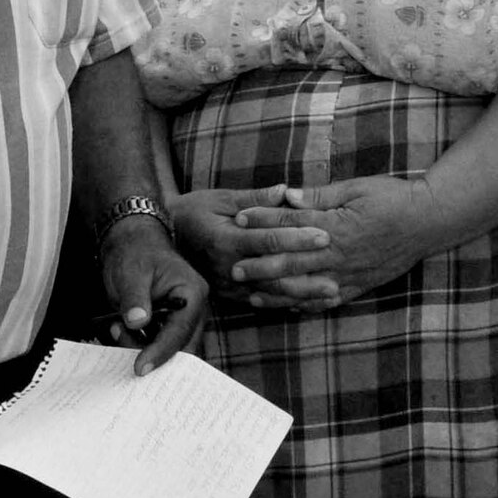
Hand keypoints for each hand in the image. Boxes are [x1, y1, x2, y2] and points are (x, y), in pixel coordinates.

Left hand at [97, 215, 209, 376]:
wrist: (131, 243)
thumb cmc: (136, 252)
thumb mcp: (132, 273)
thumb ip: (135, 298)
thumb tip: (137, 322)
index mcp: (192, 294)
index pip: (180, 331)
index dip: (160, 352)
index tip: (140, 368)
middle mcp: (192, 309)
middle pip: (181, 347)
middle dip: (153, 354)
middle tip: (125, 353)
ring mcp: (180, 317)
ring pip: (168, 349)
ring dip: (141, 347)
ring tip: (116, 328)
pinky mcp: (166, 323)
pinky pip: (156, 343)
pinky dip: (137, 343)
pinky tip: (119, 329)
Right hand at [169, 185, 330, 305]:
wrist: (160, 239)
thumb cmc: (192, 212)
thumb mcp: (219, 198)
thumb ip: (254, 197)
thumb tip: (286, 191)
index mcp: (227, 239)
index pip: (269, 239)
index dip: (298, 237)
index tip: (325, 235)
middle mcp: (228, 266)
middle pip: (274, 273)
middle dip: (307, 275)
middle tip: (337, 276)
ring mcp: (227, 284)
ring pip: (270, 293)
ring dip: (301, 295)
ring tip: (329, 295)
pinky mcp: (228, 295)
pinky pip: (259, 302)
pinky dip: (283, 305)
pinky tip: (305, 306)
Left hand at [227, 176, 448, 308]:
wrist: (429, 221)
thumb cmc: (394, 197)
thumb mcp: (357, 187)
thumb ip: (321, 195)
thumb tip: (290, 197)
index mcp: (336, 226)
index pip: (291, 223)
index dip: (263, 219)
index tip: (239, 217)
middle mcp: (339, 254)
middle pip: (291, 261)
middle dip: (259, 264)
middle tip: (232, 268)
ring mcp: (349, 273)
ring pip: (305, 288)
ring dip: (276, 292)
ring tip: (252, 295)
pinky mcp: (359, 285)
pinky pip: (327, 300)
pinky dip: (306, 306)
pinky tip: (288, 307)